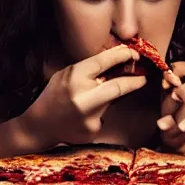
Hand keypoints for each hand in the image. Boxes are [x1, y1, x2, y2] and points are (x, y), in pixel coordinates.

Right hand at [20, 45, 146, 149]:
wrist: (40, 124)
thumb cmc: (55, 95)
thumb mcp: (66, 75)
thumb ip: (88, 69)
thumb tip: (118, 60)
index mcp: (74, 77)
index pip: (105, 61)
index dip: (123, 56)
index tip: (133, 54)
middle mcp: (83, 96)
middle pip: (118, 86)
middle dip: (135, 80)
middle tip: (144, 76)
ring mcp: (89, 115)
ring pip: (113, 101)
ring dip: (118, 96)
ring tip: (107, 93)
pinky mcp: (93, 130)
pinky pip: (104, 116)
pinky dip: (100, 113)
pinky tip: (85, 116)